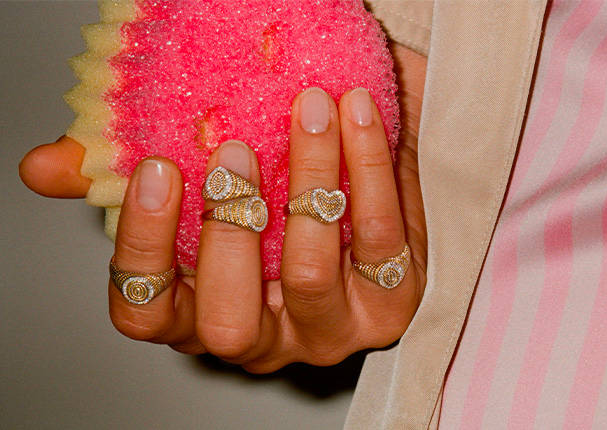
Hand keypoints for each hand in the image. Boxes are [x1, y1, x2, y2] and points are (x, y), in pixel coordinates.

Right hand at [19, 43, 427, 370]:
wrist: (375, 172)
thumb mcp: (201, 181)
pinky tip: (356, 115)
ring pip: (308, 273)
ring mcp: (327, 327)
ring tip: (310, 111)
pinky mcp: (389, 303)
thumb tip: (44, 168)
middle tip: (235, 151)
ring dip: (305, 183)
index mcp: (199, 311)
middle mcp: (261, 335)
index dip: (143, 249)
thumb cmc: (274, 189)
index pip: (146, 313)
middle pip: (226, 321)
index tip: (158, 168)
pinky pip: (376, 238)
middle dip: (227, 230)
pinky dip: (366, 169)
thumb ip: (127, 180)